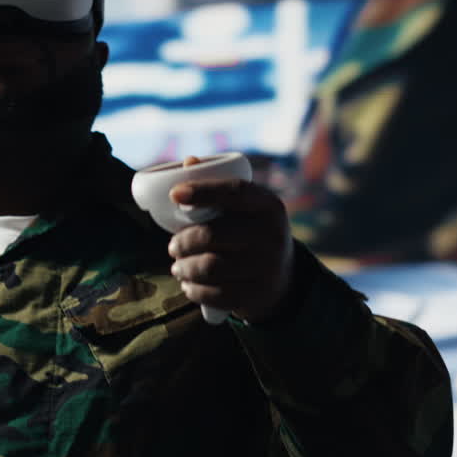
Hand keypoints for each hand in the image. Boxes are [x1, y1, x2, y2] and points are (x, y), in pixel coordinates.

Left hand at [166, 179, 295, 322]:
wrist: (283, 279)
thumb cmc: (250, 234)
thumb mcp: (246, 209)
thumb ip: (218, 188)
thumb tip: (188, 162)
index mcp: (269, 205)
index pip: (234, 192)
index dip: (202, 191)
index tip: (175, 194)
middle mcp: (272, 234)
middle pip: (211, 235)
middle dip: (182, 242)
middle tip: (172, 247)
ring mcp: (267, 267)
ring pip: (208, 267)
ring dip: (183, 268)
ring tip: (178, 267)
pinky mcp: (257, 294)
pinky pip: (214, 294)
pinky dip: (193, 290)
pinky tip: (189, 286)